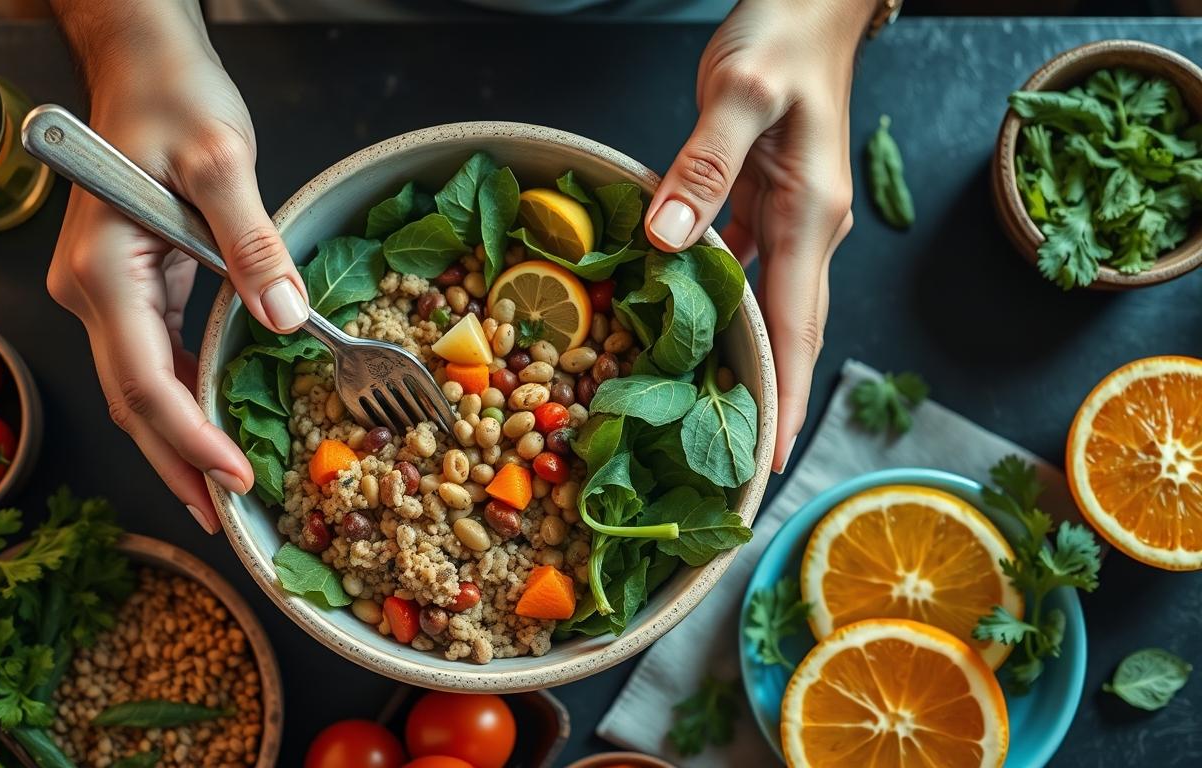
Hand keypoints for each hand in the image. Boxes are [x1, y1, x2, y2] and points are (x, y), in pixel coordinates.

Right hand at [47, 7, 308, 531]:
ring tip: (224, 491)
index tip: (234, 479)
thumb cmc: (173, 99)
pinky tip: (216, 429)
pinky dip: (186, 399)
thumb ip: (251, 243)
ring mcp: (107, 292)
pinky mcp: (132, 285)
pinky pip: (157, 357)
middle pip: (134, 401)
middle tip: (227, 516)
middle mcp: (94, 291)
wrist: (144, 66)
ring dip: (182, 442)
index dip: (188, 439)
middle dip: (180, 464)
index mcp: (106, 271)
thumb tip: (285, 320)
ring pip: (142, 388)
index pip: (144, 379)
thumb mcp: (222, 162)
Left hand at [644, 0, 871, 473]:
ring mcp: (791, 222)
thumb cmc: (782, 36)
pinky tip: (683, 329)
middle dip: (768, 403)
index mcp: (811, 216)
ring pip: (768, 311)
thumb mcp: (739, 93)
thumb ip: (702, 170)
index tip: (767, 463)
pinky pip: (743, 273)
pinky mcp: (766, 206)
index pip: (799, 329)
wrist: (811, 2)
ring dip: (744, 363)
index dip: (785, 400)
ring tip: (707, 418)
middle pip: (792, 336)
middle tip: (732, 467)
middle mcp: (809, 231)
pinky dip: (719, 309)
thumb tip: (666, 245)